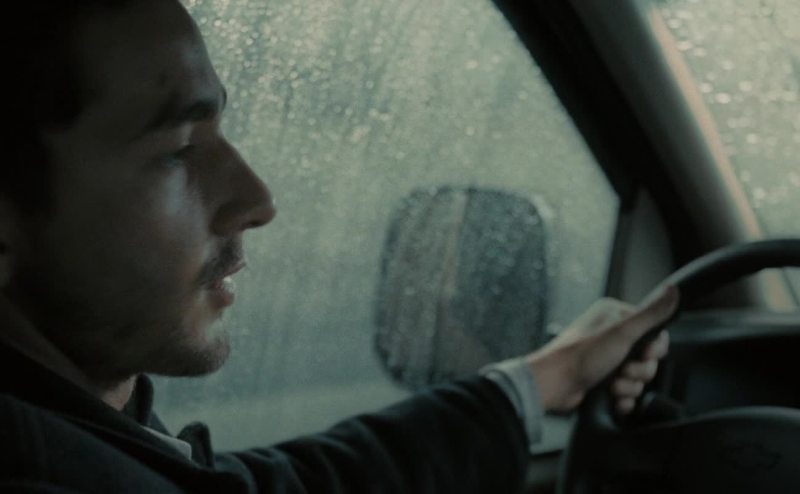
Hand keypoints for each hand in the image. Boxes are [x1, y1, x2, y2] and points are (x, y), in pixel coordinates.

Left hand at [527, 285, 678, 413]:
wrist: (555, 384)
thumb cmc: (581, 356)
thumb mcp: (622, 332)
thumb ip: (651, 314)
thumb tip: (673, 290)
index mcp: (615, 316)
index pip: (654, 331)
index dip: (655, 349)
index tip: (645, 354)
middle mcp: (611, 334)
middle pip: (648, 358)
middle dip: (639, 371)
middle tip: (623, 370)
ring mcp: (606, 358)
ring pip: (638, 377)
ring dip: (628, 386)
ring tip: (612, 384)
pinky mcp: (602, 379)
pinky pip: (627, 392)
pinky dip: (622, 398)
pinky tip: (613, 398)